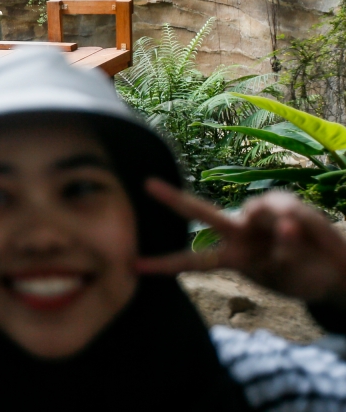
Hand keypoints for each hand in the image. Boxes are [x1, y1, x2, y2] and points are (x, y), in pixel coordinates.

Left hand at [136, 180, 345, 305]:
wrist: (333, 269)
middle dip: (174, 200)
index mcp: (231, 256)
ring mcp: (259, 218)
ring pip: (256, 214)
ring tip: (295, 240)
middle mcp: (238, 231)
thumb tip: (284, 225)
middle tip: (146, 184)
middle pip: (202, 213)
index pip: (193, 261)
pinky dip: (296, 229)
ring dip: (276, 230)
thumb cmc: (299, 274)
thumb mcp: (284, 276)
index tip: (133, 266)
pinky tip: (302, 232)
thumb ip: (281, 256)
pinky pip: (286, 215)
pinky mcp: (283, 207)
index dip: (165, 265)